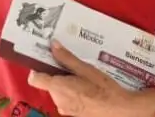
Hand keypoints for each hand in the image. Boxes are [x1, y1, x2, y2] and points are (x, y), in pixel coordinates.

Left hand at [27, 41, 150, 116]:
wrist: (119, 110)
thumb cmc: (104, 89)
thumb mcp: (86, 68)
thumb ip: (67, 58)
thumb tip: (53, 45)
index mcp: (57, 87)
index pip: (34, 78)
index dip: (38, 68)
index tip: (46, 59)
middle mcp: (57, 99)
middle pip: (48, 82)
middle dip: (57, 73)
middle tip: (72, 66)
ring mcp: (65, 108)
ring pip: (57, 91)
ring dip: (65, 83)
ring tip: (82, 76)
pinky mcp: (72, 113)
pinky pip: (66, 99)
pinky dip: (72, 92)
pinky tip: (86, 87)